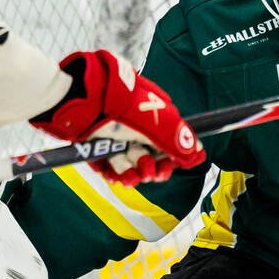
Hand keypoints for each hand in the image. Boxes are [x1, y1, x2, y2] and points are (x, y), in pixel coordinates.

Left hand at [34, 49, 205, 183]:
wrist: (79, 100)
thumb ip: (177, 140)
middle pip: (148, 156)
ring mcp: (114, 135)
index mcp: (153, 116)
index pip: (168, 143)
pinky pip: (108, 164)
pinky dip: (112, 172)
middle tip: (147, 173)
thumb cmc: (120, 106)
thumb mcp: (155, 123)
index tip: (167, 169)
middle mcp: (135, 126)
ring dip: (131, 174)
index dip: (169, 159)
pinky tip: (115, 177)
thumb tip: (200, 154)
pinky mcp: (96, 144)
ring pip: (128, 162)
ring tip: (127, 178)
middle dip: (150, 169)